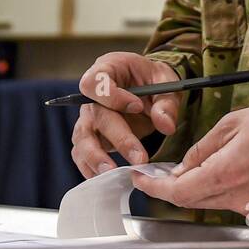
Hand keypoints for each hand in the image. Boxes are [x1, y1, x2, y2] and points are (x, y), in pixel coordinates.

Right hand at [71, 53, 180, 177]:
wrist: (148, 90)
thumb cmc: (152, 80)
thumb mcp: (165, 82)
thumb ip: (166, 102)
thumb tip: (166, 126)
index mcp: (107, 69)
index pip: (96, 82)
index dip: (112, 95)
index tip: (137, 106)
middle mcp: (91, 94)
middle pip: (95, 115)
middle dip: (117, 137)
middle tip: (139, 157)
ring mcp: (89, 116)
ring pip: (82, 137)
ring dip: (96, 156)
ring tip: (112, 173)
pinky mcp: (90, 136)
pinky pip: (82, 153)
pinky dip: (90, 167)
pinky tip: (105, 179)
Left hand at [132, 98, 248, 224]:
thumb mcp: (236, 122)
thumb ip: (203, 148)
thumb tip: (181, 168)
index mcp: (227, 172)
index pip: (179, 192)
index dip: (154, 188)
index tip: (140, 179)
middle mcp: (239, 198)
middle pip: (194, 200)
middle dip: (177, 185)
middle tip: (167, 169)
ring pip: (214, 202)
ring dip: (205, 185)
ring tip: (215, 160)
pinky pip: (236, 204)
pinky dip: (228, 190)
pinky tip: (239, 169)